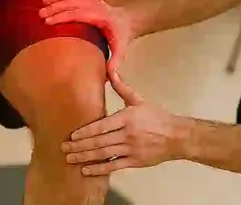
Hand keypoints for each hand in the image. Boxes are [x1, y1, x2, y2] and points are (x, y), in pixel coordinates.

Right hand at [39, 0, 136, 75]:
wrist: (129, 20)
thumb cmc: (121, 35)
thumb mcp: (121, 49)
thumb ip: (115, 63)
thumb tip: (111, 79)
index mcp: (101, 16)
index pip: (78, 14)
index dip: (62, 17)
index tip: (48, 22)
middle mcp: (95, 4)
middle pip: (72, 3)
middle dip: (55, 8)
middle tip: (40, 15)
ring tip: (42, 5)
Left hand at [62, 71, 186, 175]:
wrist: (176, 136)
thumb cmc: (157, 117)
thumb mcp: (139, 100)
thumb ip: (122, 87)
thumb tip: (110, 69)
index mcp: (127, 118)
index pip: (102, 126)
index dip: (85, 132)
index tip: (72, 135)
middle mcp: (127, 135)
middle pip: (99, 142)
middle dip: (79, 146)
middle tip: (64, 148)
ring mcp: (130, 150)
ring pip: (104, 155)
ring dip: (85, 158)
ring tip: (69, 159)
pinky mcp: (134, 162)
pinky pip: (113, 166)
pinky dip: (99, 169)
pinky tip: (86, 170)